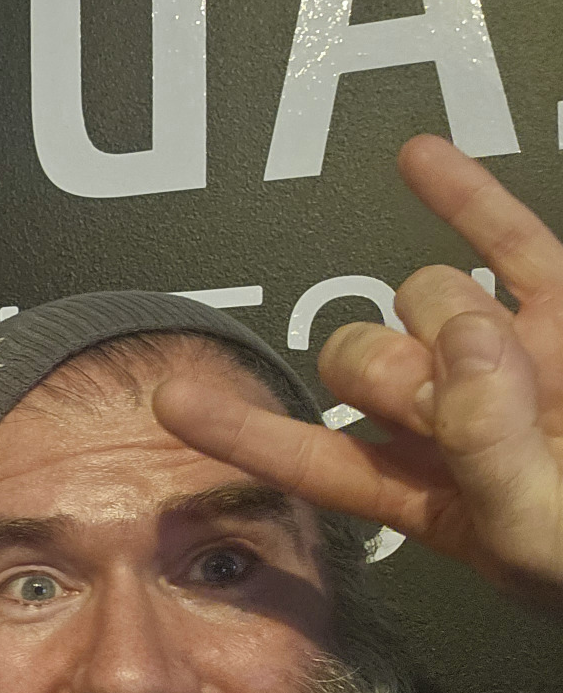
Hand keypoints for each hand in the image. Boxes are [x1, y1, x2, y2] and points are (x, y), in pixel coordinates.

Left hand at [155, 135, 562, 614]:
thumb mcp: (548, 538)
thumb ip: (489, 454)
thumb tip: (461, 334)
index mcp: (436, 499)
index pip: (313, 458)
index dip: (240, 429)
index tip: (168, 397)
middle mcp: (461, 423)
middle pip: (362, 358)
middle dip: (395, 366)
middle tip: (479, 402)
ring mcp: (517, 360)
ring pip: (423, 297)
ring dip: (451, 312)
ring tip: (527, 364)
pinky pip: (511, 242)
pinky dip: (463, 198)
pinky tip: (416, 155)